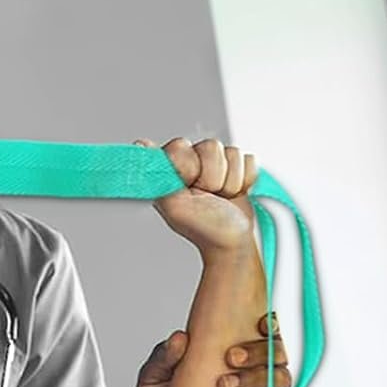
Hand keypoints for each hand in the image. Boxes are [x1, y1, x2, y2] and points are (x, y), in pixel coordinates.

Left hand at [126, 314, 294, 386]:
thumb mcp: (151, 379)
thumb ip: (163, 357)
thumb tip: (179, 338)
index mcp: (227, 355)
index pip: (261, 333)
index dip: (269, 325)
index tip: (259, 324)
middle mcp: (246, 374)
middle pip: (276, 354)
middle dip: (259, 352)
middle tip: (231, 359)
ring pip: (280, 381)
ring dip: (258, 378)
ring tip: (226, 386)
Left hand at [133, 136, 259, 256]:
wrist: (232, 241)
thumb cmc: (202, 227)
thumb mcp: (175, 206)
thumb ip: (158, 177)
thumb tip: (139, 144)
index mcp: (171, 171)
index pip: (179, 146)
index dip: (188, 167)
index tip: (188, 186)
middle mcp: (192, 163)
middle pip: (210, 145)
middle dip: (212, 176)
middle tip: (206, 195)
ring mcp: (215, 163)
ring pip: (232, 152)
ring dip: (230, 180)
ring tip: (220, 197)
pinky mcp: (236, 167)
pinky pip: (248, 160)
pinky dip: (245, 180)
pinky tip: (234, 194)